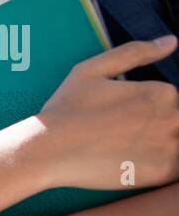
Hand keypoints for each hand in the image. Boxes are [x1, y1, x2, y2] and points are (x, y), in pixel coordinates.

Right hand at [35, 35, 178, 189]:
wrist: (49, 150)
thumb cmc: (67, 110)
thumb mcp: (92, 70)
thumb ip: (135, 52)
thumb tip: (171, 42)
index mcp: (163, 92)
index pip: (171, 103)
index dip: (146, 112)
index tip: (121, 121)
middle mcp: (173, 117)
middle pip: (176, 124)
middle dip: (155, 129)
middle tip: (121, 138)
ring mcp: (171, 146)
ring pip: (177, 145)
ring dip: (161, 148)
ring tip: (129, 152)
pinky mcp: (164, 172)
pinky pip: (176, 171)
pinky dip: (161, 168)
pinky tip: (134, 166)